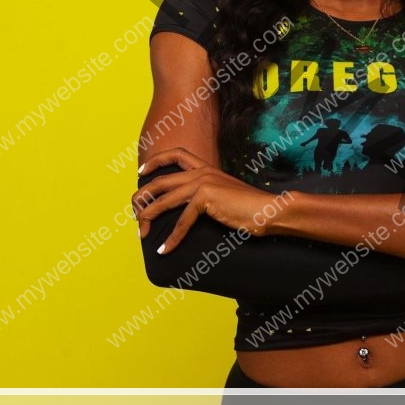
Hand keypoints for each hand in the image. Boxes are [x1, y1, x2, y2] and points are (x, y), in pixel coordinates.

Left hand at [131, 147, 279, 254]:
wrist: (270, 209)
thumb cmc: (251, 207)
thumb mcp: (225, 195)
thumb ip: (208, 195)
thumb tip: (193, 207)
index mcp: (206, 168)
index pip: (176, 155)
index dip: (155, 162)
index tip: (141, 173)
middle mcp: (202, 172)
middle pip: (161, 181)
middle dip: (142, 197)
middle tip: (134, 211)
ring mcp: (203, 183)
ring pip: (164, 200)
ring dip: (148, 217)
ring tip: (141, 232)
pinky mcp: (206, 198)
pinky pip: (181, 221)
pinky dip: (172, 238)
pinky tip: (165, 249)